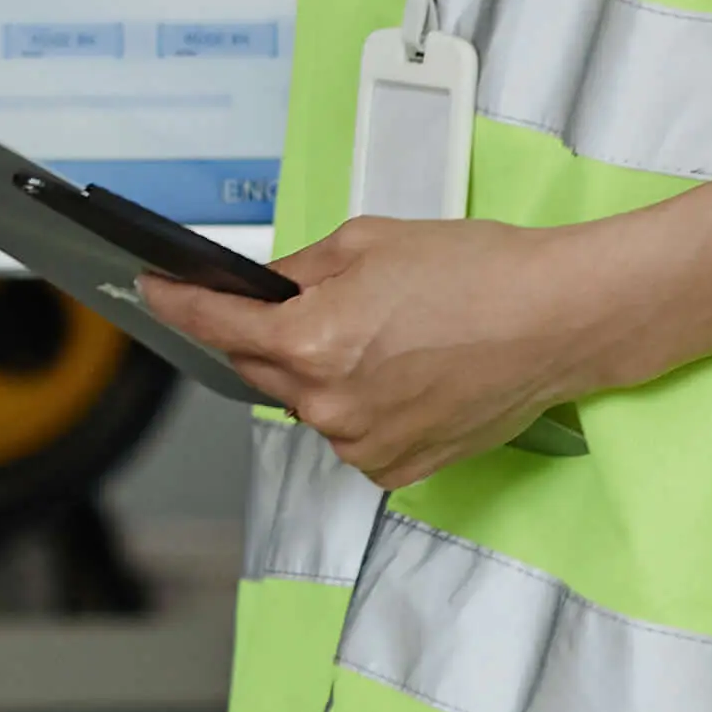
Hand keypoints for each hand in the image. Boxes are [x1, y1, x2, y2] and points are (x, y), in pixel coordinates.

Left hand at [139, 214, 630, 489]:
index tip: (154, 292)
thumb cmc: (479, 273)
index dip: (177, 304)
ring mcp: (363, 443)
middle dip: (269, 337)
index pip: (216, 327)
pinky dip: (360, 407)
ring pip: (309, 405)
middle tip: (309, 307)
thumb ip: (298, 272)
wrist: (558, 320)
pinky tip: (405, 374)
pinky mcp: (397, 468)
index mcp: (311, 342)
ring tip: (386, 339)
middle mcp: (329, 404)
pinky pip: (351, 434)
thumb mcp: (368, 243)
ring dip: (322, 375)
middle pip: (258, 370)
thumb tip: (261, 289)